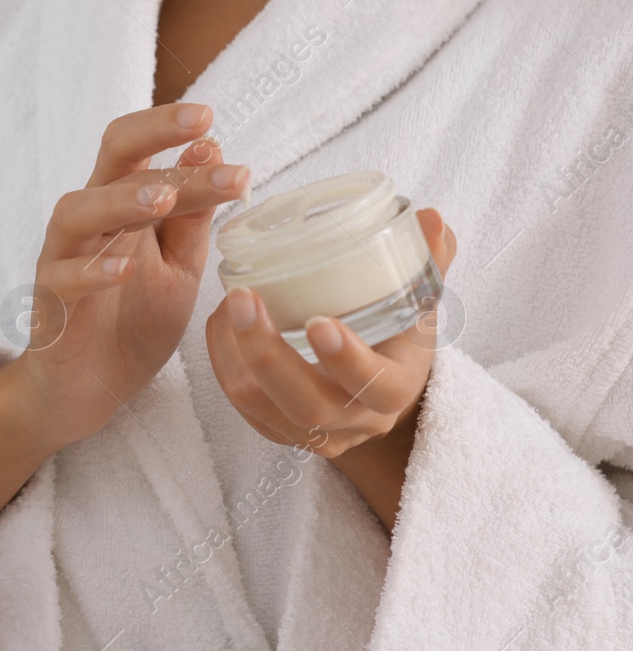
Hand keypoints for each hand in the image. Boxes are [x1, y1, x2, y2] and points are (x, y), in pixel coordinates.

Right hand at [9, 103, 250, 453]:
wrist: (90, 388)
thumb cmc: (133, 318)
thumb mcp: (178, 264)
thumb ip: (192, 215)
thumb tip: (212, 149)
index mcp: (122, 204)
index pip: (142, 149)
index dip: (173, 131)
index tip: (213, 123)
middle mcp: (89, 220)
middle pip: (110, 158)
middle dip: (152, 135)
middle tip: (198, 127)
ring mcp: (63, 259)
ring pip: (79, 212)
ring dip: (121, 200)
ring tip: (165, 198)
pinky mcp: (50, 304)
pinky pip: (64, 278)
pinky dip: (93, 270)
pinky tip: (124, 268)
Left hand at [205, 208, 457, 524]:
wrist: (375, 388)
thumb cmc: (397, 335)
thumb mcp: (418, 300)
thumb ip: (427, 259)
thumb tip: (430, 218)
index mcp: (394, 389)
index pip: (374, 385)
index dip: (347, 360)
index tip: (318, 321)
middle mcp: (353, 422)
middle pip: (305, 403)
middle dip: (266, 351)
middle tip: (241, 296)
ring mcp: (311, 433)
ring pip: (259, 404)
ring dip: (233, 350)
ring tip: (229, 300)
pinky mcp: (275, 430)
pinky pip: (237, 403)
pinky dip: (222, 359)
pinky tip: (221, 322)